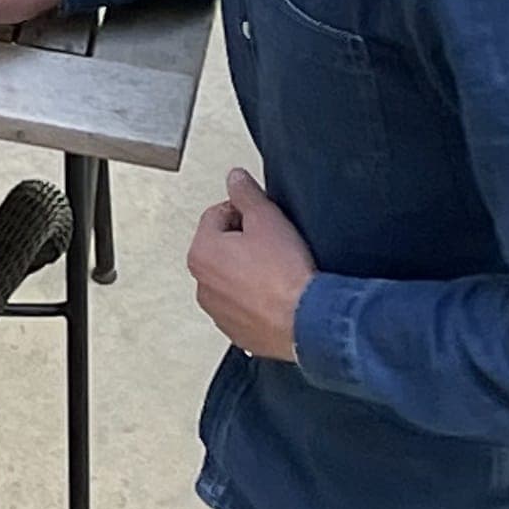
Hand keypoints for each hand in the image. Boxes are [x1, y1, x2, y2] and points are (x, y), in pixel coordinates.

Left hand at [187, 168, 316, 361]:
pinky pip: (241, 304)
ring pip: (231, 277)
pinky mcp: (236, 330)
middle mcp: (202, 285)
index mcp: (201, 253)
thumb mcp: (266, 218)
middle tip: (271, 243)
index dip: (244, 211)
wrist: (306, 321)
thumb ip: (246, 193)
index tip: (262, 220)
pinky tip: (275, 293)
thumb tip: (235, 178)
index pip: (217, 214)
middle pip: (221, 246)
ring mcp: (217, 311)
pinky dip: (254, 297)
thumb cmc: (285, 275)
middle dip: (243, 241)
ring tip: (275, 270)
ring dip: (247, 270)